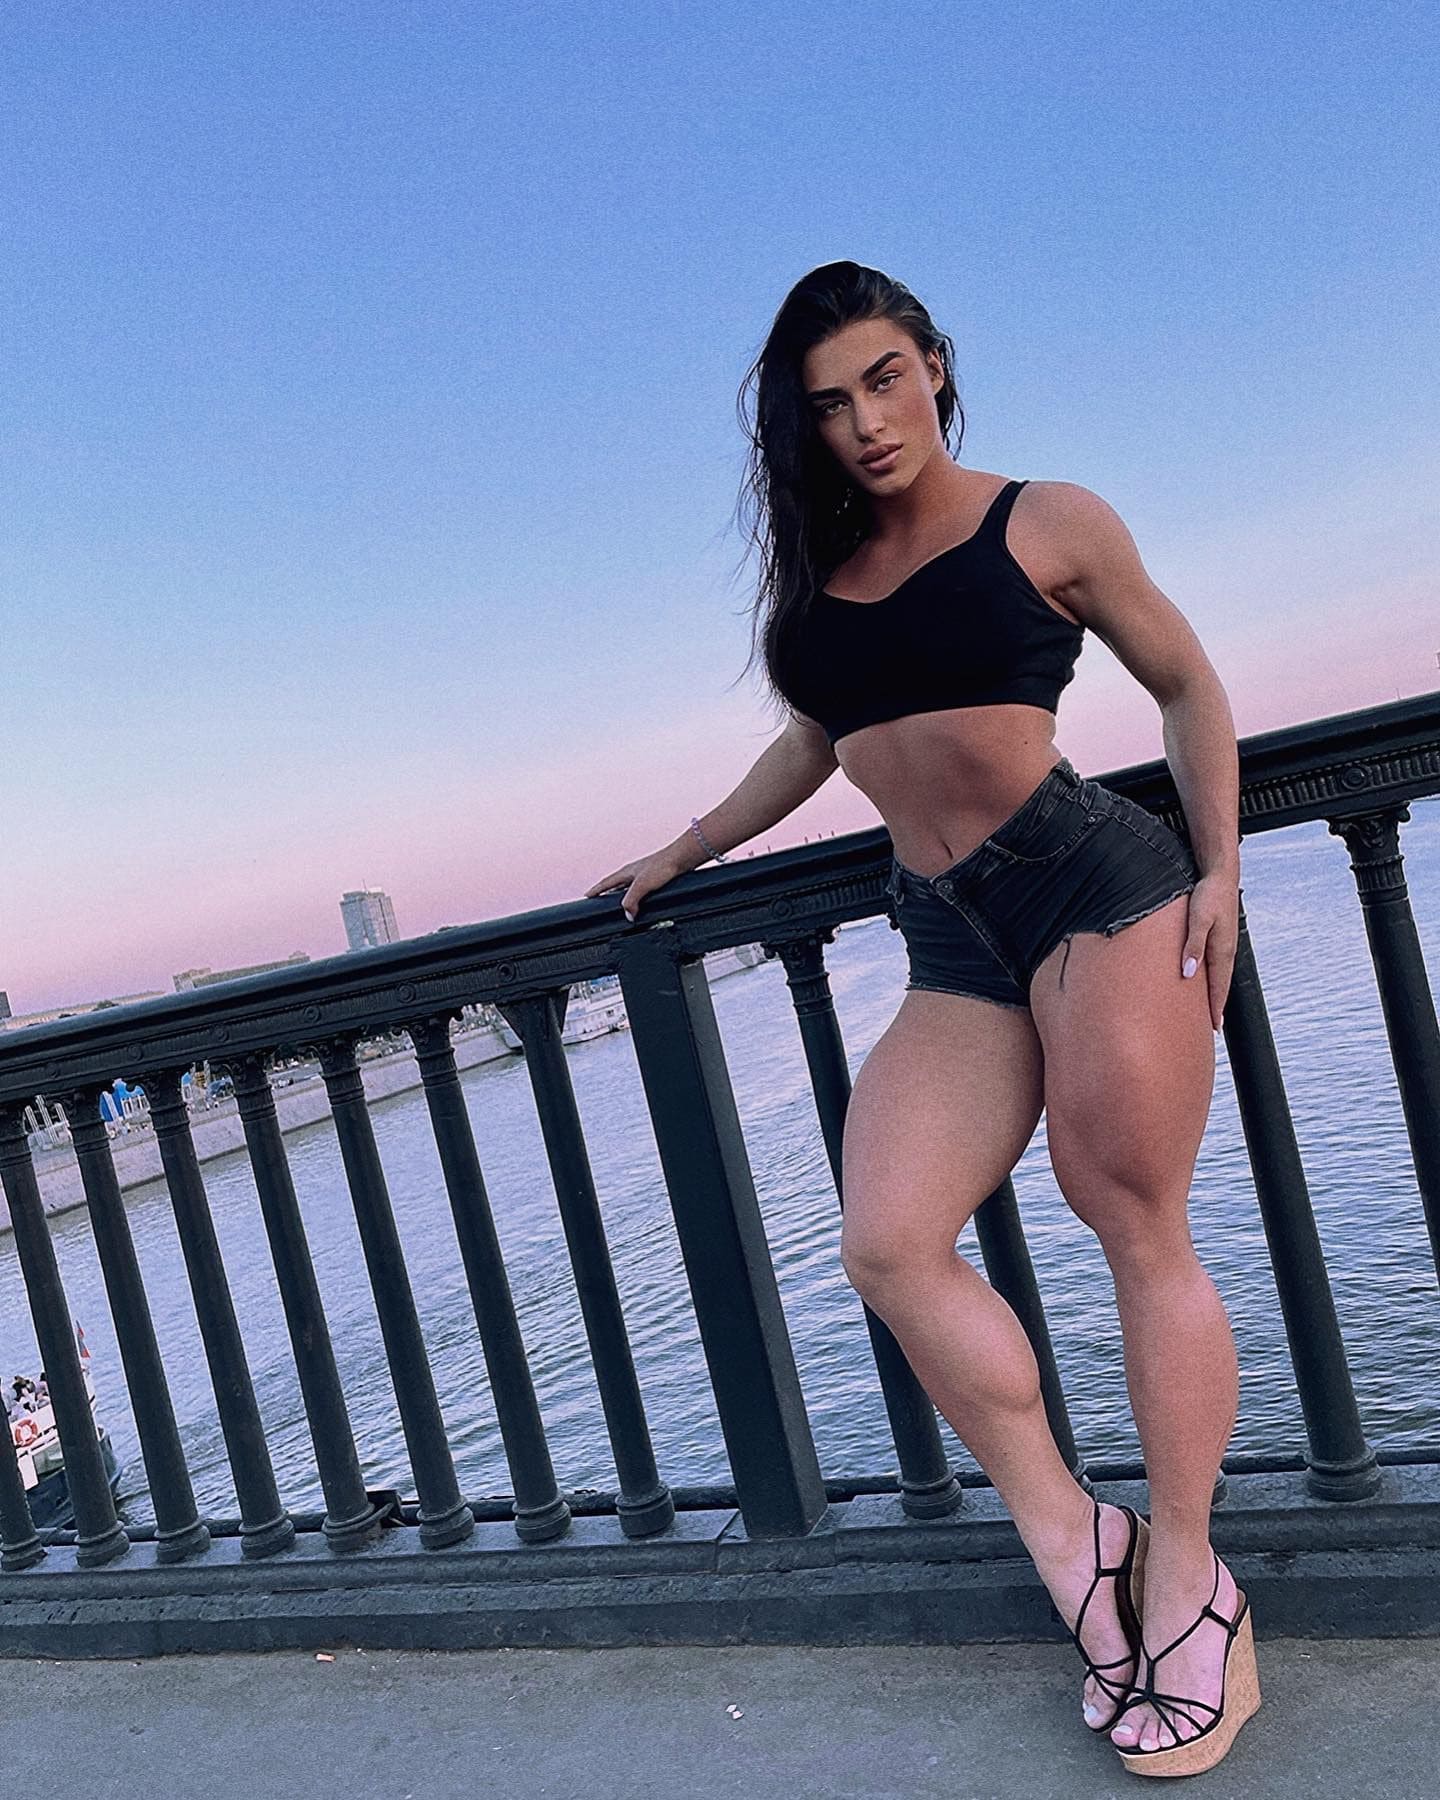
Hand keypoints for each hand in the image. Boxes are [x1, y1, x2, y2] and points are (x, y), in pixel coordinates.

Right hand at [584, 847, 688, 922]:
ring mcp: (643, 875)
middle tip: (599, 900)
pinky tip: (641, 902)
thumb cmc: (662, 866)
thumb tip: (627, 915)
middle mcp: (633, 873)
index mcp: (626, 872)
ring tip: (618, 905)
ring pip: (627, 888)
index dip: (596, 890)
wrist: (682, 858)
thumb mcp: (642, 886)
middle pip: (615, 885)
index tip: (587, 896)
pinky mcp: (654, 878)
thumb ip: (632, 901)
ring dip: (622, 896)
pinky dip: (636, 898)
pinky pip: (639, 891)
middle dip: (606, 893)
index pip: (606, 883)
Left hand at [1180, 870, 1238, 1030]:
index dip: (1215, 1009)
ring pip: (1218, 976)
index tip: (1214, 1029)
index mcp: (1222, 951)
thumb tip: (1187, 974)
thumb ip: (1192, 946)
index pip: (1219, 988)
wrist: (1221, 875)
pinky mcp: (1219, 937)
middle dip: (1216, 1007)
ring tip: (1209, 1010)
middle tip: (1212, 1028)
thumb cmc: (1208, 896)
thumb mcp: (1197, 920)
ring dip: (1215, 994)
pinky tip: (1205, 980)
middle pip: (1221, 986)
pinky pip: (1216, 965)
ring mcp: (1224, 945)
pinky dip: (1212, 979)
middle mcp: (1225, 951)